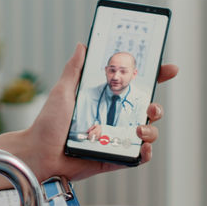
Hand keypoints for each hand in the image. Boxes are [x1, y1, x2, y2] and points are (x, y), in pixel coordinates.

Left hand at [18, 44, 176, 181]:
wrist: (38, 154)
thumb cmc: (47, 124)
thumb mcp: (62, 92)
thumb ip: (74, 70)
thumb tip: (83, 46)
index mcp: (104, 101)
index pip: (134, 87)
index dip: (154, 77)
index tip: (168, 68)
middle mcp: (114, 119)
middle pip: (147, 110)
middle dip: (157, 107)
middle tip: (150, 106)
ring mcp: (116, 140)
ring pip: (147, 133)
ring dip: (151, 130)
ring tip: (138, 130)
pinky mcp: (114, 159)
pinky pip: (138, 157)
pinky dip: (145, 153)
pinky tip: (142, 148)